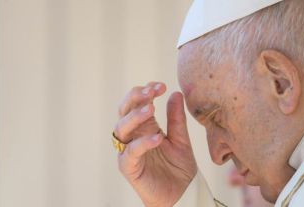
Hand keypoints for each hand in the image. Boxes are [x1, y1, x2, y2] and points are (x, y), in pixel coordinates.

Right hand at [114, 82, 196, 206]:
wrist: (182, 194)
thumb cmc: (179, 167)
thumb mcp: (181, 139)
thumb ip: (176, 118)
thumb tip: (175, 93)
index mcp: (145, 127)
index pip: (138, 103)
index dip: (146, 91)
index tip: (162, 85)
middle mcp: (134, 136)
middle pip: (125, 111)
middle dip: (136, 98)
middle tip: (151, 91)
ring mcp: (129, 151)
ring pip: (122, 129)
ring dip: (135, 117)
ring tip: (151, 109)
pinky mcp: (129, 168)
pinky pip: (131, 153)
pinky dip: (142, 143)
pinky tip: (158, 137)